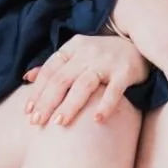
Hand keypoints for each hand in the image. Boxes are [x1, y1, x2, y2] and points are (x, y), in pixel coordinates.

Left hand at [22, 33, 150, 126]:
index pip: (50, 70)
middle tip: (37, 123)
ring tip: (58, 123)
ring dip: (69, 105)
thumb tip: (28, 77)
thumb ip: (55, 65)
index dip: (37, 91)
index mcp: (73, 47)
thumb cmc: (104, 54)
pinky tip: (96, 121)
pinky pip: (114, 90)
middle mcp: (87, 53)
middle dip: (47, 102)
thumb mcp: (78, 53)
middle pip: (62, 79)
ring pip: (83, 85)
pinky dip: (105, 105)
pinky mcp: (125, 72)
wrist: (139, 44)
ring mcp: (107, 62)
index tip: (28, 112)